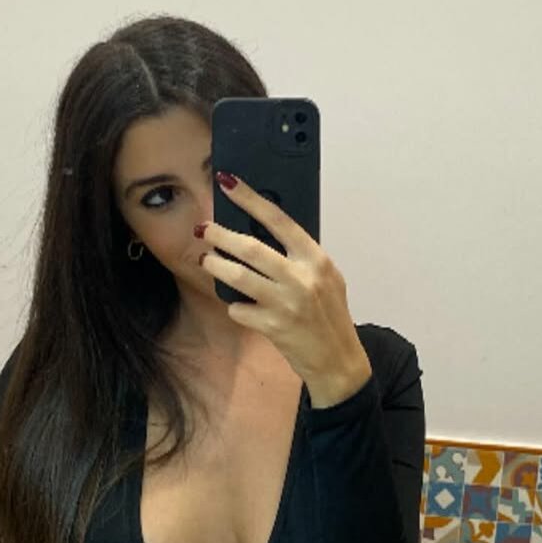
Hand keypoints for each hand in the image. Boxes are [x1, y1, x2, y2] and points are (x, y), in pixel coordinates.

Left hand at [197, 171, 371, 403]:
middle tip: (203, 229)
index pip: (279, 220)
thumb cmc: (330, 315)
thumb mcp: (326, 278)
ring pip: (238, 277)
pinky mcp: (272, 327)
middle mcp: (302, 278)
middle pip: (251, 248)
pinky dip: (234, 306)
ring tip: (206, 259)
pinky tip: (237, 305)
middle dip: (221, 235)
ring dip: (217, 265)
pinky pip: (239, 309)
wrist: (338, 359)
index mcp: (316, 260)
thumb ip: (300, 258)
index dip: (251, 200)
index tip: (228, 183)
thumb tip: (264, 234)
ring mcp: (286, 304)